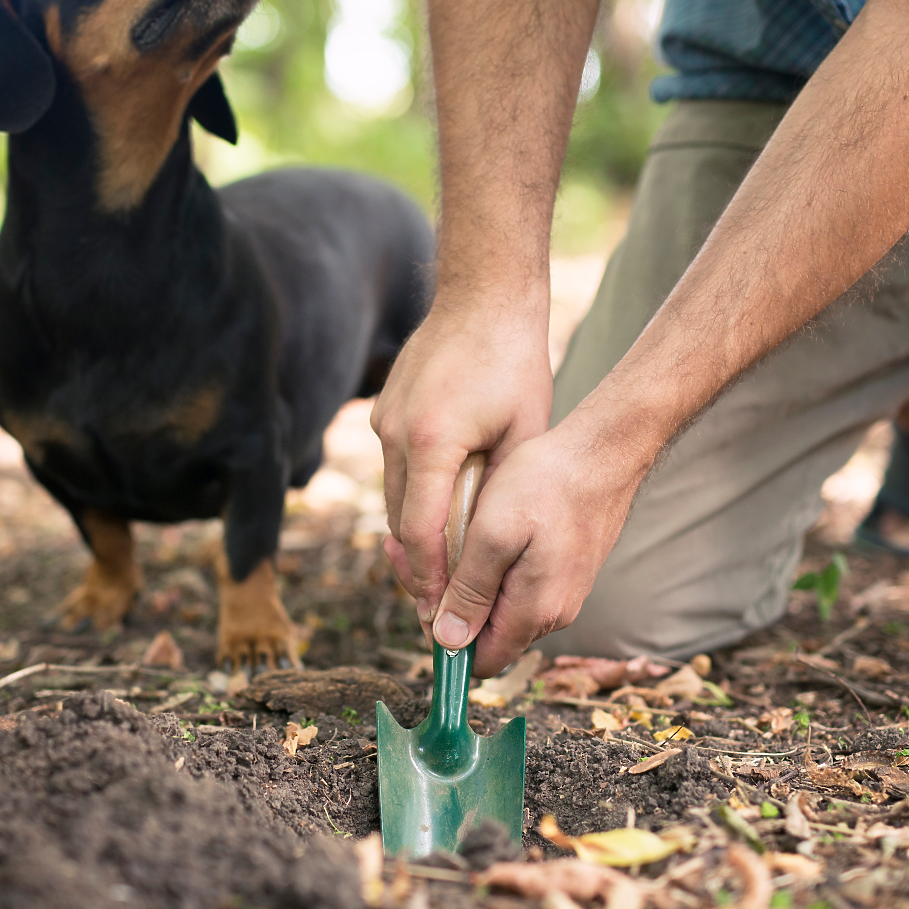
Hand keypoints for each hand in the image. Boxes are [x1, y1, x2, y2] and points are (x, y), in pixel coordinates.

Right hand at [371, 299, 550, 624]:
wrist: (483, 296)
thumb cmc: (515, 362)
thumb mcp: (524, 433)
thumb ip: (500, 491)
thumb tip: (488, 550)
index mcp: (433, 441)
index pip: (421, 531)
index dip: (430, 579)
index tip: (442, 612)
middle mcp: (397, 433)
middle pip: (398, 522)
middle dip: (418, 567)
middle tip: (439, 606)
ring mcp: (384, 419)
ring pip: (392, 497)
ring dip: (415, 532)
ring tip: (440, 571)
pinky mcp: (384, 410)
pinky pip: (394, 468)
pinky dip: (413, 496)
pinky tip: (438, 514)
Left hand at [431, 416, 647, 675]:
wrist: (604, 451)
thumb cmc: (547, 483)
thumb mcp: (493, 534)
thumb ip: (470, 592)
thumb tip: (447, 642)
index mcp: (535, 611)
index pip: (480, 662)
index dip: (444, 639)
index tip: (420, 594)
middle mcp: (553, 611)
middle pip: (486, 632)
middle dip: (445, 598)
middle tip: (410, 551)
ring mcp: (562, 591)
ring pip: (498, 604)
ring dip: (463, 578)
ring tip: (435, 533)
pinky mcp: (564, 569)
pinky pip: (516, 582)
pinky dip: (487, 563)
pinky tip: (471, 529)